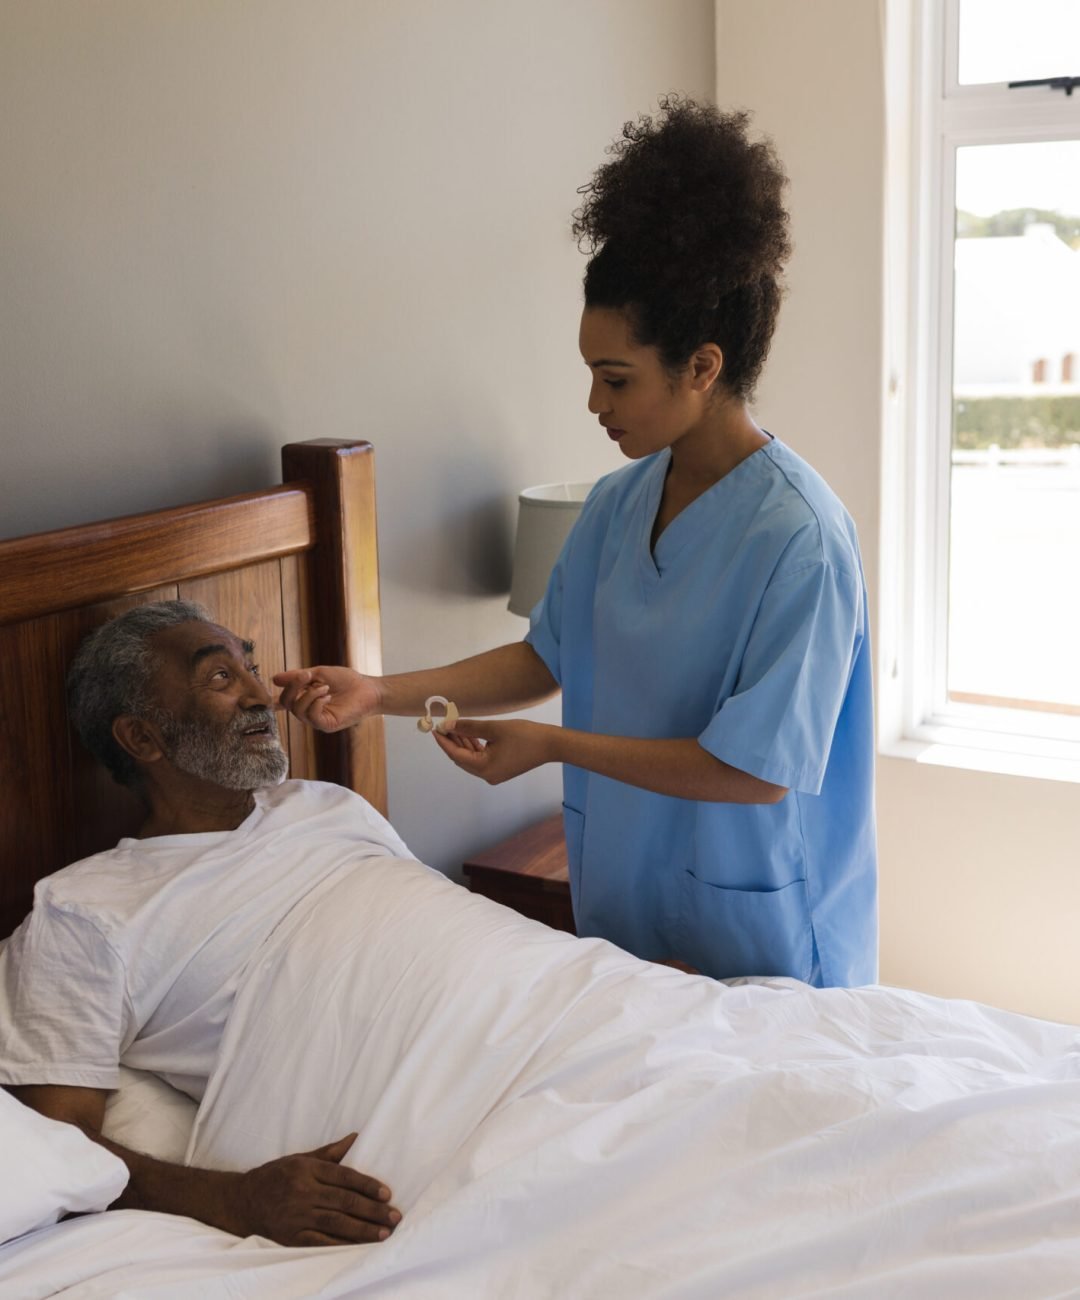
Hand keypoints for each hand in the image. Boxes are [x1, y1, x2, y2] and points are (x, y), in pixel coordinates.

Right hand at [233, 1134, 399, 1246]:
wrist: (242, 1201)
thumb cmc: (276, 1176)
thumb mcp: (300, 1158)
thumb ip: (330, 1152)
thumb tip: (356, 1137)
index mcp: (307, 1169)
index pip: (344, 1176)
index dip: (368, 1185)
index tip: (387, 1193)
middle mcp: (302, 1192)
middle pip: (344, 1202)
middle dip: (372, 1210)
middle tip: (394, 1216)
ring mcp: (296, 1216)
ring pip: (336, 1223)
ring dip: (362, 1230)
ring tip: (384, 1233)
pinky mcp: (290, 1237)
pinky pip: (319, 1242)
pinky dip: (340, 1245)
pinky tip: (358, 1247)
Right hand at [273, 667, 380, 732]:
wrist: (368, 689)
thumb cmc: (347, 680)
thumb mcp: (319, 673)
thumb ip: (298, 677)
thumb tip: (274, 679)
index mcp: (304, 698)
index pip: (283, 699)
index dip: (274, 693)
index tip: (276, 681)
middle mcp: (308, 710)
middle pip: (286, 703)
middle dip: (293, 687)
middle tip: (307, 675)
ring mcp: (317, 719)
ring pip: (298, 710)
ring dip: (308, 694)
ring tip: (324, 687)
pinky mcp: (326, 725)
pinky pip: (312, 717)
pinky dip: (316, 703)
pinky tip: (327, 696)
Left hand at [432, 718, 555, 784]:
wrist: (551, 744)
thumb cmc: (524, 735)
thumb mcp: (493, 728)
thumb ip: (468, 728)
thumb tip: (448, 725)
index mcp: (484, 768)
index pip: (456, 755)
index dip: (444, 742)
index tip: (435, 728)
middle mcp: (487, 776)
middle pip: (462, 759)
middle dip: (452, 742)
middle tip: (443, 725)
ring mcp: (494, 774)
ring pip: (471, 759)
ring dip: (463, 744)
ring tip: (454, 727)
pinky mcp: (501, 769)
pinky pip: (481, 759)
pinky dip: (474, 748)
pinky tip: (469, 734)